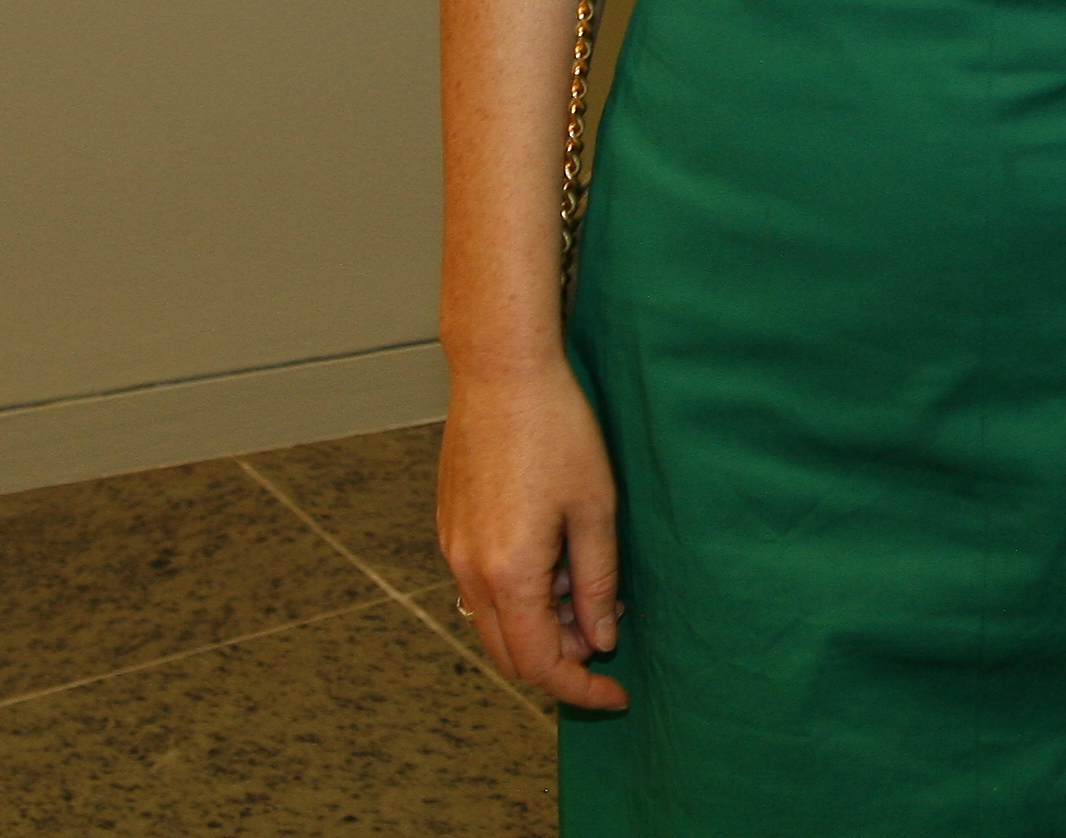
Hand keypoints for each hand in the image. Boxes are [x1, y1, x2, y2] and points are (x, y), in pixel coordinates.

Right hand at [435, 363, 628, 710]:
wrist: (499, 372)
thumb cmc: (556, 430)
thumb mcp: (595, 509)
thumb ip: (597, 583)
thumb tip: (601, 638)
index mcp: (509, 573)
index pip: (540, 665)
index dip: (581, 689)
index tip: (616, 694)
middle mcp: (469, 570)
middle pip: (510, 654)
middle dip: (560, 658)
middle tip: (605, 629)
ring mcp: (452, 549)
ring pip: (493, 622)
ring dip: (538, 624)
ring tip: (583, 581)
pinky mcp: (450, 527)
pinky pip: (480, 587)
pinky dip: (518, 594)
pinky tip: (553, 555)